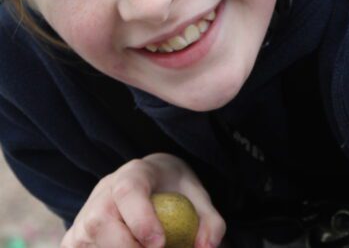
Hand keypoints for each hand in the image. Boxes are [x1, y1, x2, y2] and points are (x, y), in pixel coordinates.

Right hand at [60, 152, 226, 247]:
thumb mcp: (197, 196)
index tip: (159, 243)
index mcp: (134, 172)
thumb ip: (209, 220)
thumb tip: (208, 247)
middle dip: (127, 247)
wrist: (150, 181)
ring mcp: (84, 215)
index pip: (128, 190)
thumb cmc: (174, 190)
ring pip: (85, 241)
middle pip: (101, 221)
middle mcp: (103, 191)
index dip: (140, 218)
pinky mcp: (73, 239)